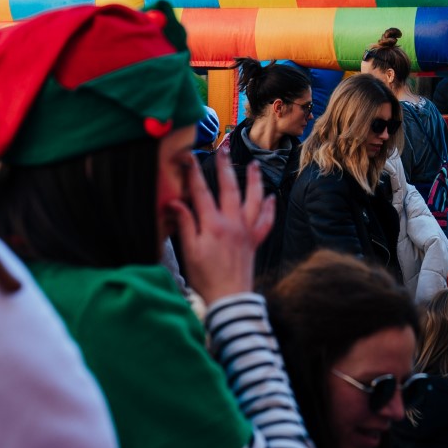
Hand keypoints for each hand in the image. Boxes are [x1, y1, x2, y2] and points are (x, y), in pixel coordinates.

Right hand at [173, 142, 274, 305]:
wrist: (230, 300)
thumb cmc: (206, 278)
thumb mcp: (189, 252)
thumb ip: (185, 224)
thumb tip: (176, 202)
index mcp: (213, 225)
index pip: (202, 192)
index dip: (194, 173)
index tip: (189, 156)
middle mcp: (232, 224)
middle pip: (230, 188)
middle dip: (226, 166)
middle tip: (224, 147)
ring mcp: (246, 231)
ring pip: (253, 200)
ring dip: (254, 181)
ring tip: (254, 164)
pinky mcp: (254, 241)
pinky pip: (265, 221)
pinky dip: (269, 208)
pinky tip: (271, 197)